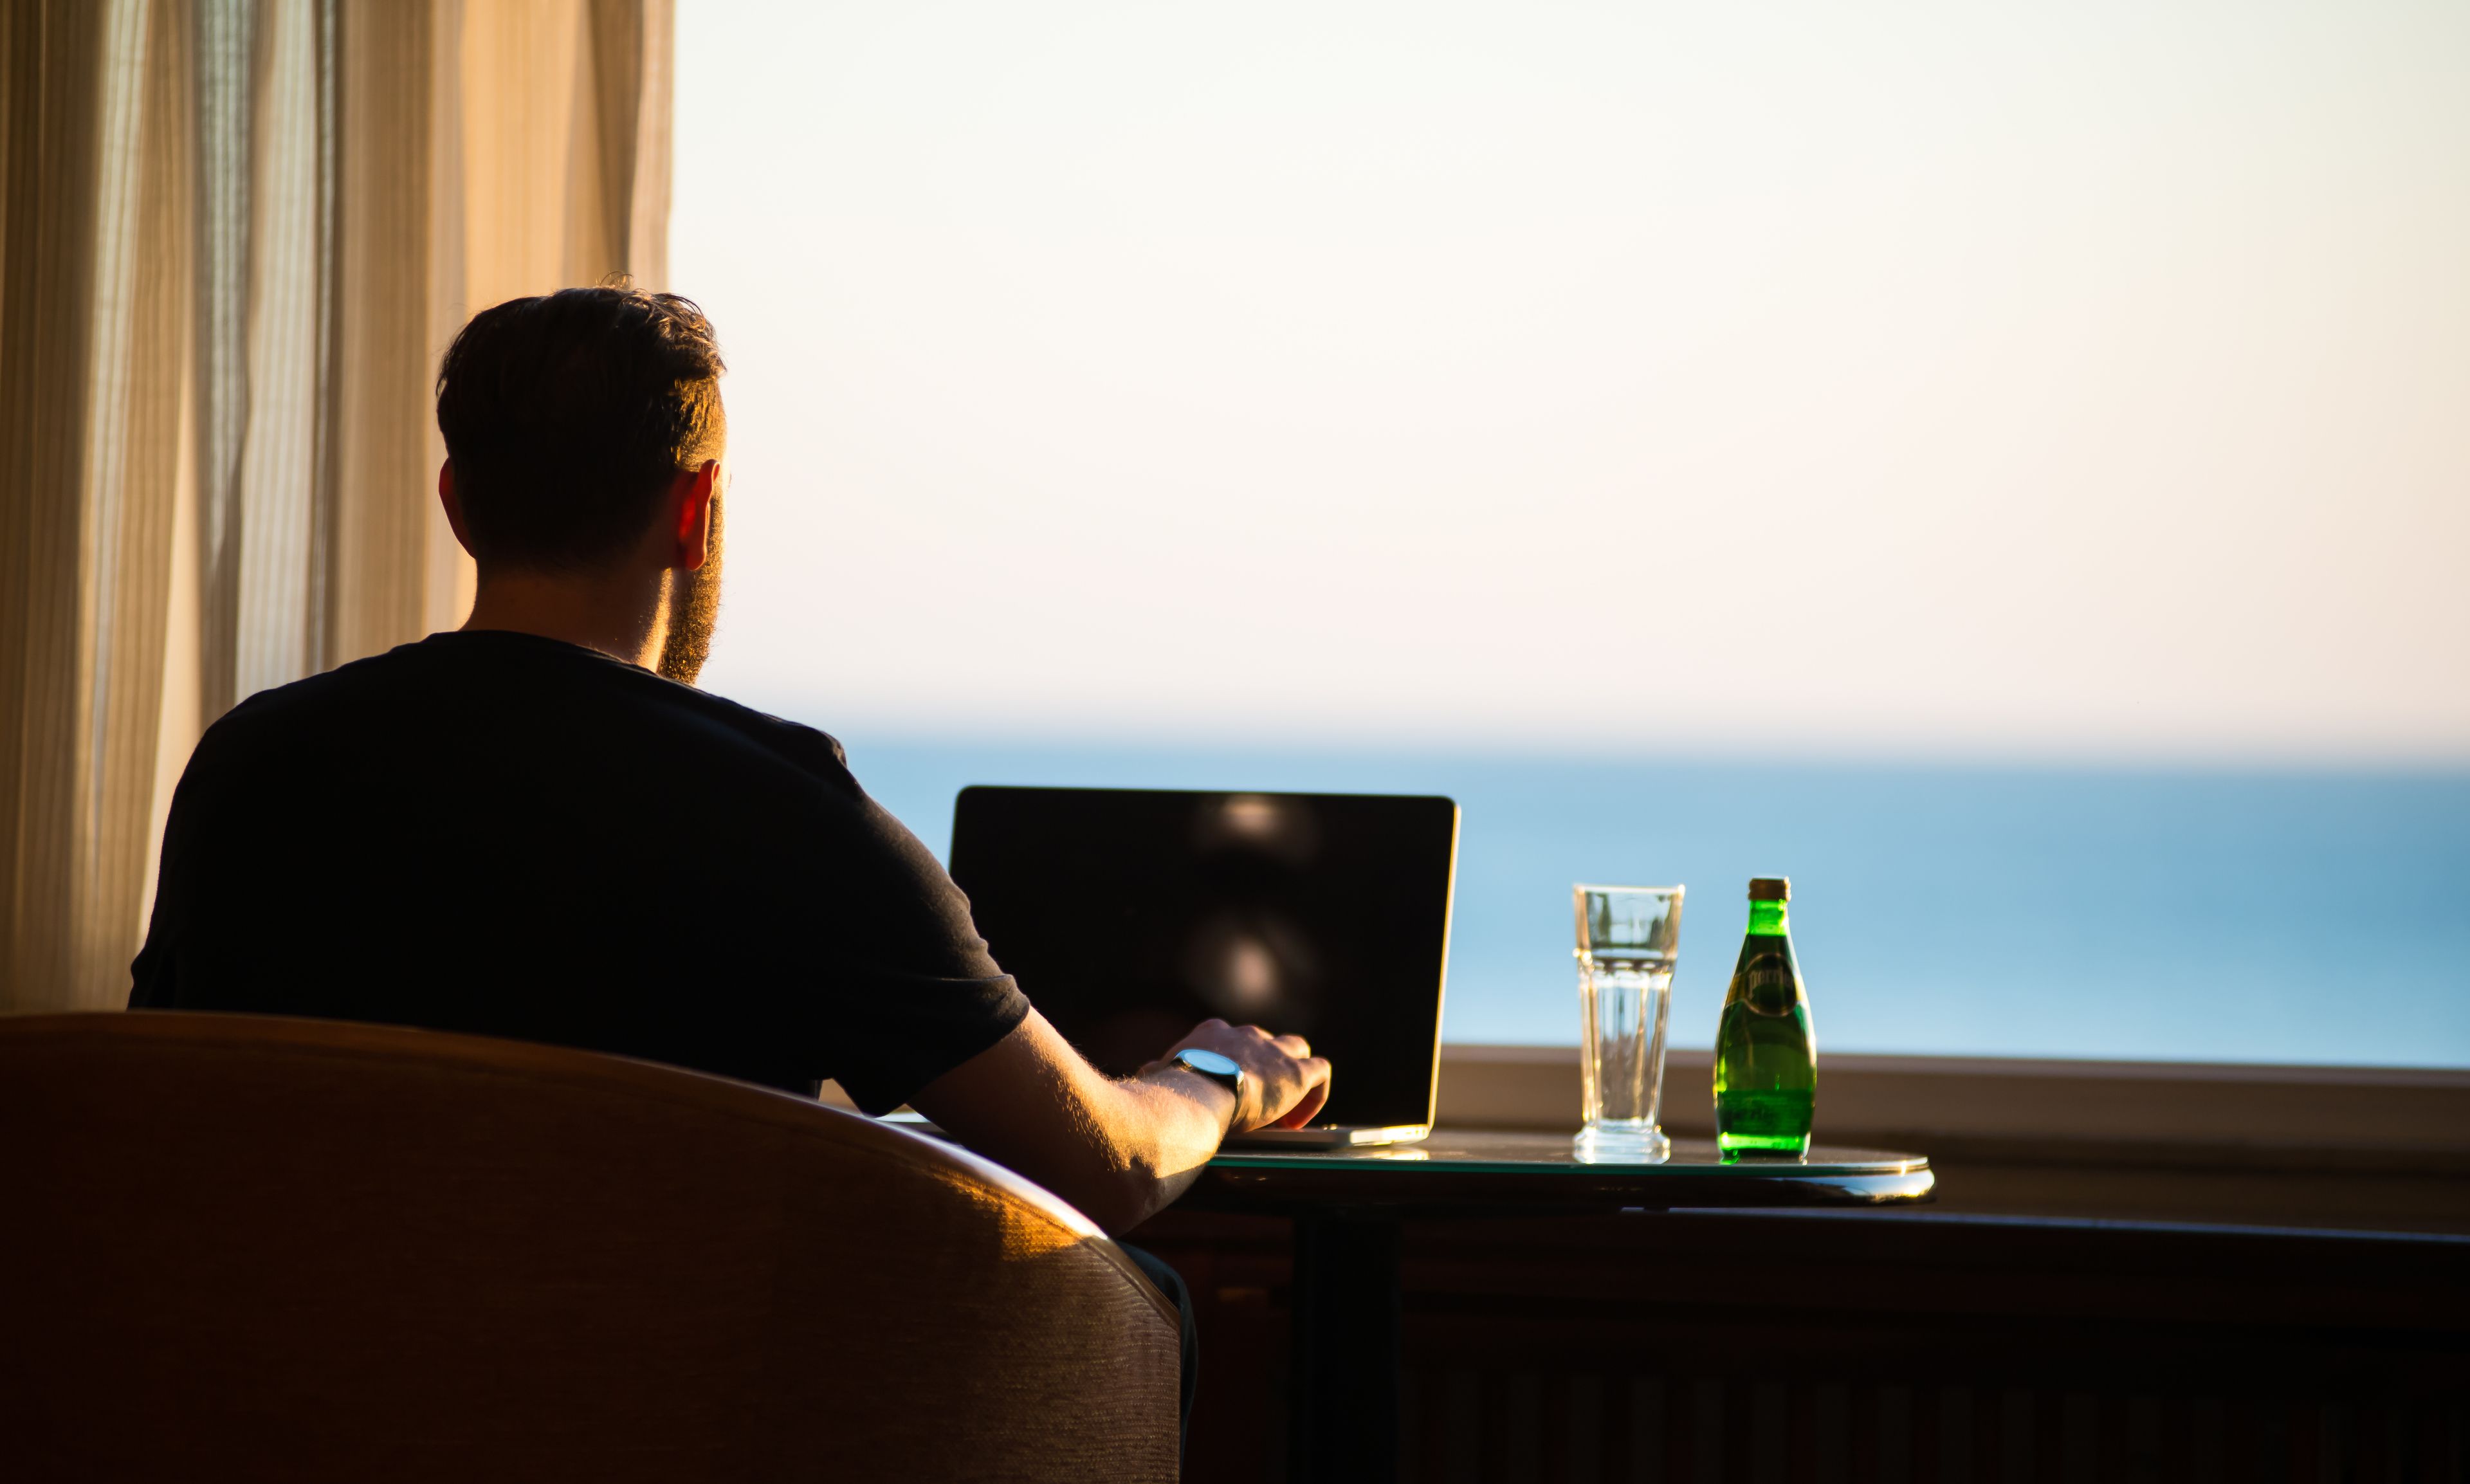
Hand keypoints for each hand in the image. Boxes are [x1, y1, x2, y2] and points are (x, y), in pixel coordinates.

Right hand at [1156, 1018, 1332, 1132]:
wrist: (1197, 1095)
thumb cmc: (1172, 1091)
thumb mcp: (1159, 1076)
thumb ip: (1157, 1073)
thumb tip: (1144, 1073)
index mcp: (1213, 1034)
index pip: (1230, 1040)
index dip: (1232, 1065)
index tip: (1228, 1093)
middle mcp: (1246, 1035)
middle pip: (1265, 1043)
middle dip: (1264, 1069)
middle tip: (1256, 1104)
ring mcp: (1274, 1051)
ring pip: (1297, 1049)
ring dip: (1294, 1074)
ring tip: (1284, 1111)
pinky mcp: (1296, 1072)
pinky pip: (1320, 1071)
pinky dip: (1315, 1094)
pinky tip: (1298, 1122)